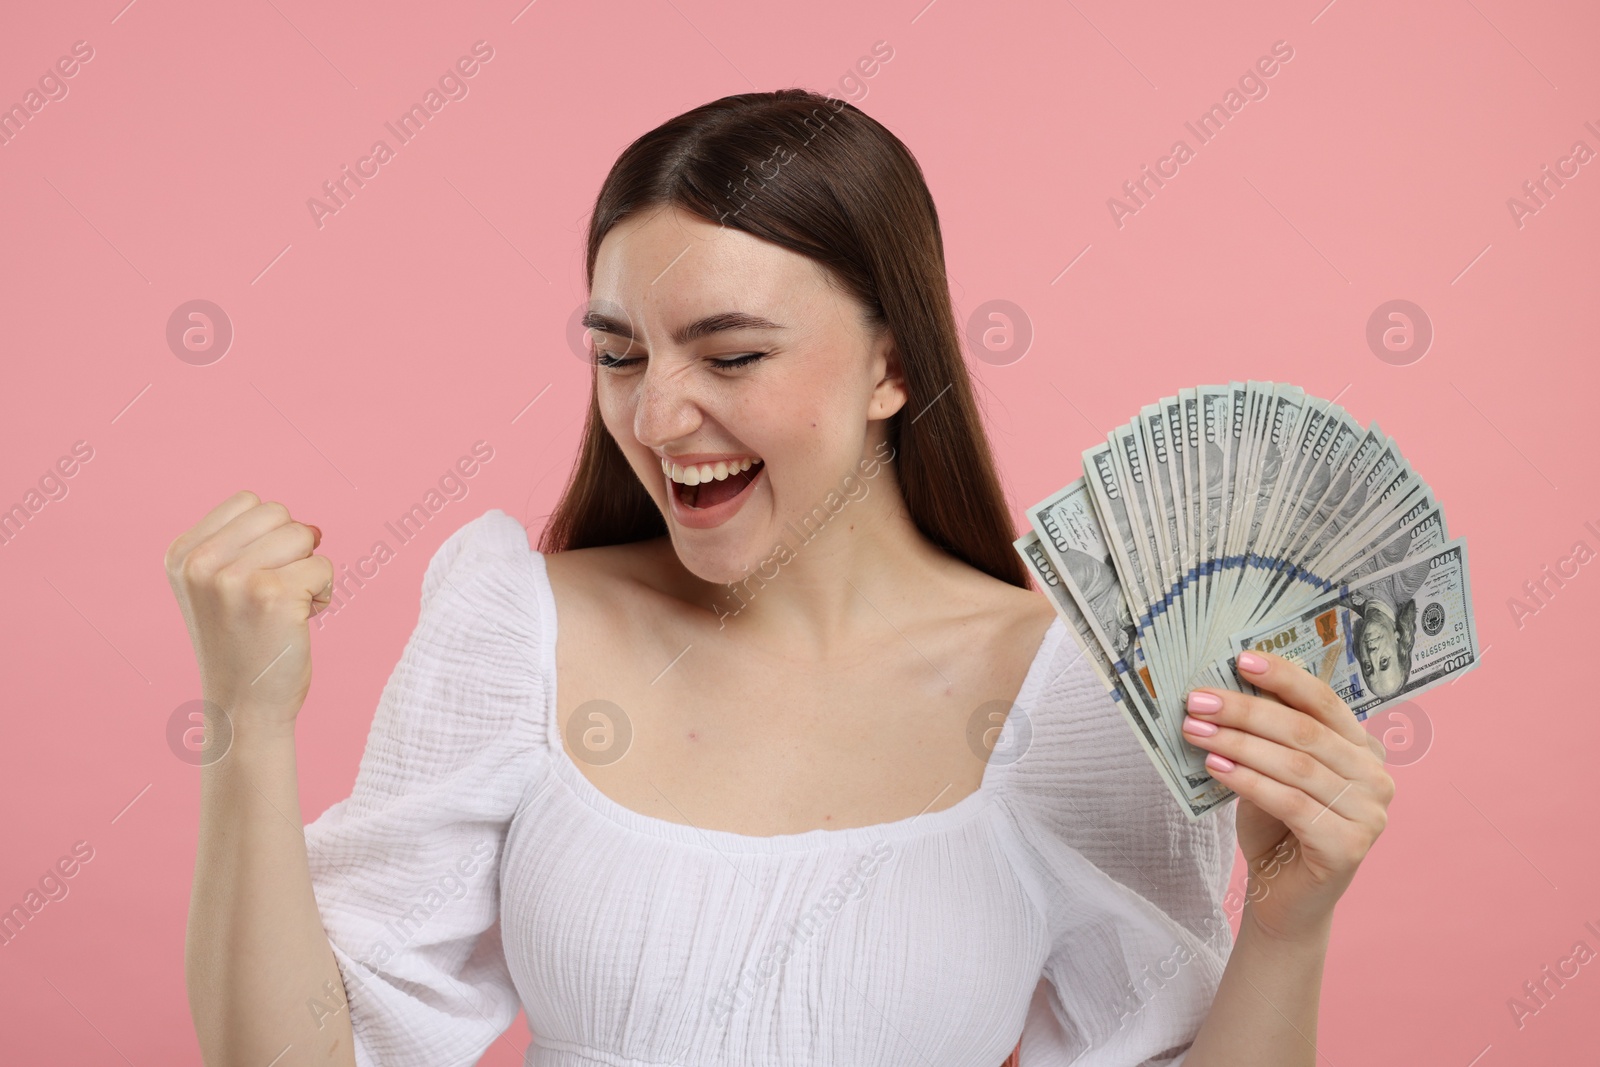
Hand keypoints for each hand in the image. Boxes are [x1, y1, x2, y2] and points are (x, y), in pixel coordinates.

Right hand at [164, 491, 333, 734]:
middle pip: (279, 513)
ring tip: (285, 608)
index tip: (252, 578)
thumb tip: (314, 529)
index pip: (249, 501)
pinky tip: (299, 622)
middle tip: (271, 596)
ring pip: (304, 536)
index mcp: (182, 554)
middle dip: (291, 550)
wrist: (244, 706)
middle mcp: (200, 563)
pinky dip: (324, 593)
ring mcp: (234, 578)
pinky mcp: (273, 595)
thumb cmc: (244, 643)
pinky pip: (324, 566)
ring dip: (308, 571)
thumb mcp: (220, 586)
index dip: (267, 536)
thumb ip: (251, 544)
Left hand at [1181, 649, 1394, 943]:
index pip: (1324, 701)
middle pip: (1304, 731)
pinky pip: (1290, 802)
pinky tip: (1215, 768)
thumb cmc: (1276, 827)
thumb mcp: (1269, 770)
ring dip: (1238, 743)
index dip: (1284, 677)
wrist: (1283, 897)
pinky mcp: (1348, 846)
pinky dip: (1249, 781)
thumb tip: (1222, 689)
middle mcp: (1375, 777)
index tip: (1240, 659)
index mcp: (1362, 749)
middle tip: (1197, 700)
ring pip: (1295, 765)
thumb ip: (1265, 735)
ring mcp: (1369, 814)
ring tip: (1194, 730)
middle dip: (1245, 711)